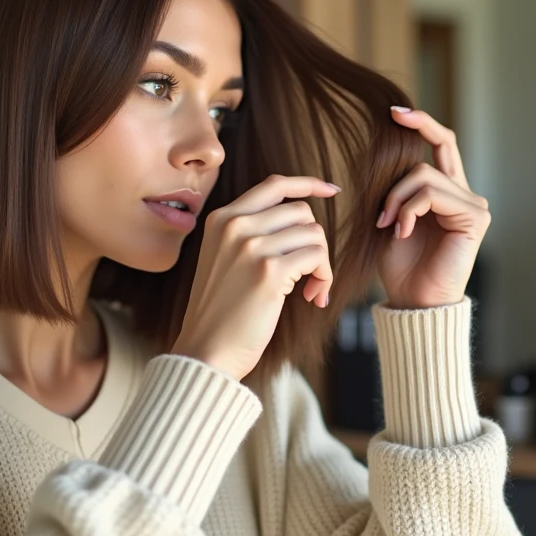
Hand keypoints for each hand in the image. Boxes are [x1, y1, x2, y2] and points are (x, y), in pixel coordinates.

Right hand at [172, 174, 339, 381]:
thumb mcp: (223, 258)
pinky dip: (324, 278)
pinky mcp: (269, 271)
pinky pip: (316, 258)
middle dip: (314, 242)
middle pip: (301, 212)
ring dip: (322, 264)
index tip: (330, 191)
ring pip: (313, 234)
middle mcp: (235, 226)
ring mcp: (251, 246)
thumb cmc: (220, 313)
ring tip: (311, 290)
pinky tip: (312, 299)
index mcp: (221, 218)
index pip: (274, 185)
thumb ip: (250, 232)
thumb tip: (301, 218)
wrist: (205, 351)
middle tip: (311, 275)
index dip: (307, 184)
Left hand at [376, 106, 490, 308]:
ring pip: (424, 174)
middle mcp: (465, 193)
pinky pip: (431, 194)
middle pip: (434, 150)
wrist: (414, 300)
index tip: (393, 111)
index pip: (441, 143)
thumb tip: (385, 154)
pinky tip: (401, 232)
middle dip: (397, 173)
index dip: (421, 122)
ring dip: (396, 199)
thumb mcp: (390, 217)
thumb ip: (394, 188)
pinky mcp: (475, 216)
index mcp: (447, 191)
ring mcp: (473, 203)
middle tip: (379, 212)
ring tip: (387, 227)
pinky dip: (408, 209)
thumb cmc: (400, 266)